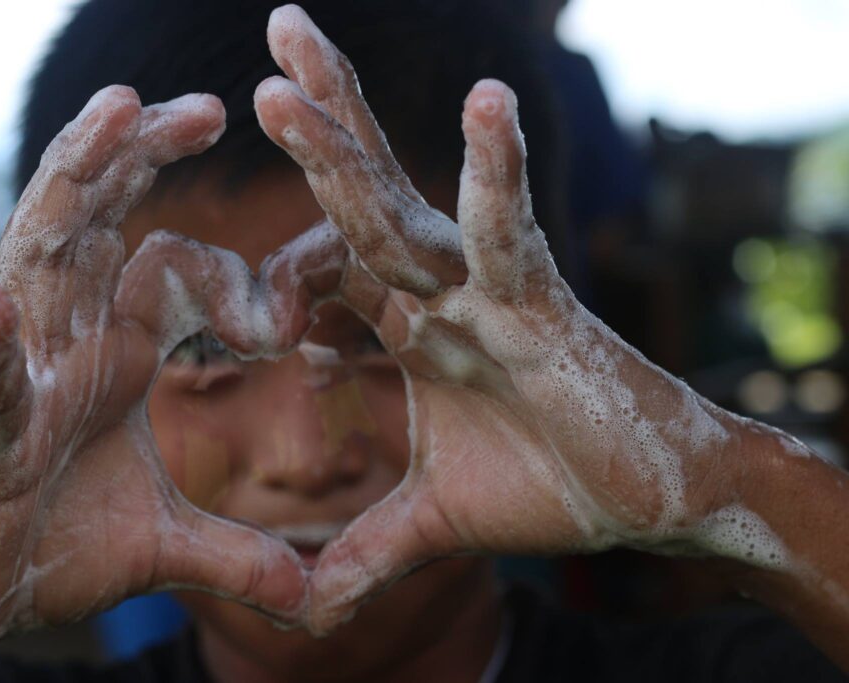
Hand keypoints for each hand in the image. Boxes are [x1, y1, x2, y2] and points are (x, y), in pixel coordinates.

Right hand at [0, 85, 337, 678]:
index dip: (229, 272)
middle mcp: (65, 344)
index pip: (163, 267)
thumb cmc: (57, 546)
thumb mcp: (169, 546)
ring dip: (73, 186)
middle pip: (96, 223)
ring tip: (112, 115)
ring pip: (41, 260)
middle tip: (199, 104)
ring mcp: (23, 381)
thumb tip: (311, 598)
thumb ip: (240, 555)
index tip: (294, 306)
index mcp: (113, 352)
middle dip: (138, 155)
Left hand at [255, 5, 755, 633]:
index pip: (325, 267)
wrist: (646, 501)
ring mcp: (485, 291)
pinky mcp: (543, 308)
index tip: (231, 283)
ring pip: (400, 205)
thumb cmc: (547, 486)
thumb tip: (306, 610)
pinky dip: (499, 173)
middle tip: (266, 43)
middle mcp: (437, 292)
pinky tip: (489, 99)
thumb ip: (367, 549)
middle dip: (313, 125)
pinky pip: (511, 233)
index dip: (273, 268)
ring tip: (286, 66)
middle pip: (355, 199)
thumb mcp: (432, 522)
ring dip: (344, 139)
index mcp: (406, 325)